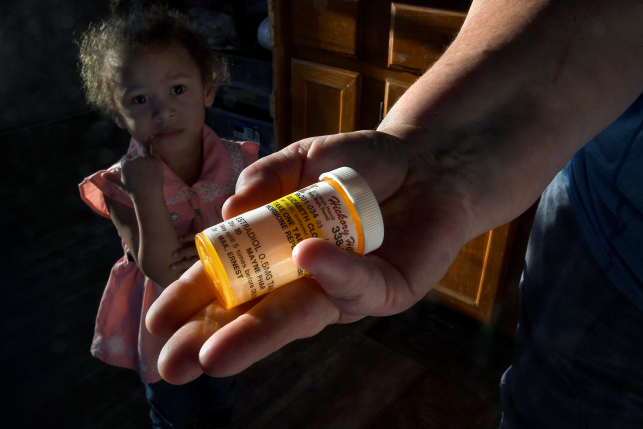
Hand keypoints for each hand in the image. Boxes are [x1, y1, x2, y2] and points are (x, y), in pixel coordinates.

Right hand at [104, 136, 163, 197]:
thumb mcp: (121, 184)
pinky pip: (154, 149)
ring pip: (144, 151)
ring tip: (147, 159)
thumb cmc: (133, 192)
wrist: (148, 195)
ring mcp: (146, 159)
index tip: (133, 169)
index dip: (130, 162)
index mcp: (126, 164)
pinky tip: (152, 136)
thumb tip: (102, 175)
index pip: (127, 158)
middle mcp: (135, 159)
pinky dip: (153, 142)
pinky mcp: (156, 160)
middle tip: (142, 169)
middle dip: (138, 159)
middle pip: (136, 155)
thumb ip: (112, 178)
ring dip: (145, 152)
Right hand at [146, 127, 476, 382]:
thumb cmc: (359, 165)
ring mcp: (346, 290)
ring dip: (257, 334)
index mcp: (280, 255)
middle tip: (172, 366)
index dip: (195, 300)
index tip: (158, 321)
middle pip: (257, 315)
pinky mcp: (388, 290)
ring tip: (213, 356)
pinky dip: (332, 270)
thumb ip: (267, 177)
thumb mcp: (303, 160)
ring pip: (300, 318)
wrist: (425, 161)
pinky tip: (304, 255)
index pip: (231, 283)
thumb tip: (231, 207)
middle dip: (213, 339)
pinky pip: (358, 285)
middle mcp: (308, 281)